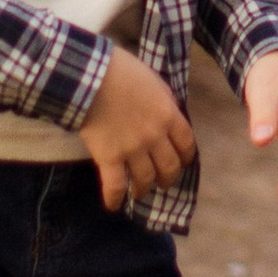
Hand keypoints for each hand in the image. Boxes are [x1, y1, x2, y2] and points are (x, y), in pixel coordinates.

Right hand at [78, 43, 197, 211]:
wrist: (90, 76)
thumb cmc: (121, 71)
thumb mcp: (153, 79)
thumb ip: (165, 99)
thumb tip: (170, 112)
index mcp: (168, 115)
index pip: (187, 144)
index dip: (186, 157)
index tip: (182, 161)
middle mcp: (155, 136)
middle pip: (169, 167)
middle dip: (167, 178)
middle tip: (162, 181)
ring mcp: (133, 149)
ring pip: (145, 179)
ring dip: (143, 189)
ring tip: (139, 192)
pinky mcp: (109, 157)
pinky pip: (115, 185)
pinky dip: (115, 199)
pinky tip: (113, 206)